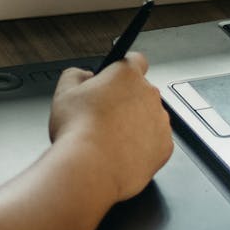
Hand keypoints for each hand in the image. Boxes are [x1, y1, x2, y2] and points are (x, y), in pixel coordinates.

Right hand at [49, 52, 173, 202]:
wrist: (91, 169)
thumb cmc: (78, 132)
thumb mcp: (63, 92)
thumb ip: (75, 74)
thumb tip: (84, 76)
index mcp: (127, 75)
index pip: (135, 60)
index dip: (123, 70)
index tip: (115, 81)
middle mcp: (149, 94)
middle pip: (141, 92)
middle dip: (126, 102)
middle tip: (103, 117)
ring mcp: (160, 121)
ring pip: (149, 118)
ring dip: (135, 124)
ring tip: (110, 139)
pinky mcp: (165, 147)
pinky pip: (155, 142)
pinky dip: (142, 147)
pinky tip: (121, 153)